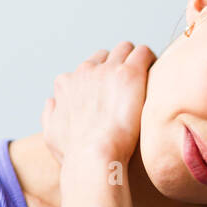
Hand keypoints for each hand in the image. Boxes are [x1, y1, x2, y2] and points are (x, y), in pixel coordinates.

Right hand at [41, 41, 156, 167]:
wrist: (92, 157)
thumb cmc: (74, 154)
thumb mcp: (51, 134)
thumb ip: (50, 114)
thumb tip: (53, 100)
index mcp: (66, 83)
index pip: (86, 69)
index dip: (101, 79)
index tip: (112, 92)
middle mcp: (85, 71)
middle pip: (105, 56)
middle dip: (118, 65)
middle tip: (132, 86)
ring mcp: (108, 70)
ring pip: (125, 49)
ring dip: (134, 60)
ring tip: (147, 79)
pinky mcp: (129, 73)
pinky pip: (143, 53)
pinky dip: (150, 60)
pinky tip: (156, 76)